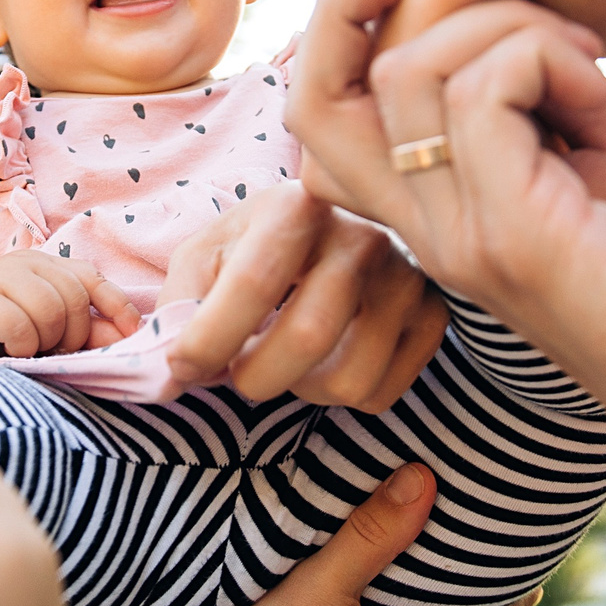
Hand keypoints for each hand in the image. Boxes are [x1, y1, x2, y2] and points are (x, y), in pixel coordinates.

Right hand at [0, 249, 140, 357]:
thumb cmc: (3, 343)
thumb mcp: (53, 336)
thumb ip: (88, 332)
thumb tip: (130, 333)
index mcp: (47, 267)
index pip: (91, 278)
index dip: (116, 305)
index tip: (132, 333)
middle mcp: (24, 263)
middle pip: (74, 298)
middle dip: (71, 335)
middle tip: (50, 351)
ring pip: (50, 310)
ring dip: (44, 342)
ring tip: (27, 349)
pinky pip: (20, 325)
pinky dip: (22, 347)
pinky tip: (9, 351)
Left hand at [160, 181, 447, 409]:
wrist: (331, 228)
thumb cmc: (257, 246)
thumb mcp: (205, 255)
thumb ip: (179, 305)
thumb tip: (172, 371)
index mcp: (296, 207)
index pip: (253, 285)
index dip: (209, 342)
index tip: (184, 367)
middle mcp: (361, 236)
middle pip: (308, 338)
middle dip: (254, 376)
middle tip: (236, 371)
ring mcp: (405, 277)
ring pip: (347, 379)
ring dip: (298, 389)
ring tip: (283, 360)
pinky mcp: (432, 316)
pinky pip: (379, 394)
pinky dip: (340, 397)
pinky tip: (325, 361)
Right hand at [288, 0, 605, 508]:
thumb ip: (554, 93)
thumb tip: (525, 26)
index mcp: (443, 215)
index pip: (319, 118)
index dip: (336, 27)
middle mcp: (432, 233)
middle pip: (319, 98)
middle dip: (385, 7)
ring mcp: (463, 240)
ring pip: (406, 76)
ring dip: (502, 26)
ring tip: (585, 54)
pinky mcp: (517, 240)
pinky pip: (481, 95)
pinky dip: (541, 54)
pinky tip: (602, 89)